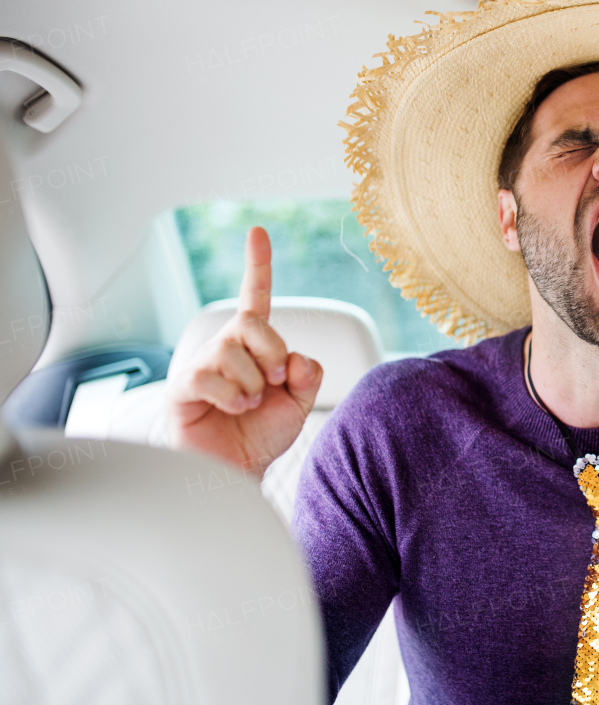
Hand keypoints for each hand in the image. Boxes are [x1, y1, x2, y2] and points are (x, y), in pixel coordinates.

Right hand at [164, 226, 322, 478]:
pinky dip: (232, 395)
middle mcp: (225, 347)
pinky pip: (209, 376)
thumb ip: (308, 373)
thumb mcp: (300, 402)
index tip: (258, 232)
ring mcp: (202, 365)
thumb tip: (293, 357)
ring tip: (249, 405)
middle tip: (274, 383)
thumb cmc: (262, 435)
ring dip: (254, 384)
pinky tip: (234, 408)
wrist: (237, 472)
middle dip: (273, 352)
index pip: (255, 297)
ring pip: (234, 352)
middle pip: (253, 322)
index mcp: (253, 345)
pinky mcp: (183, 388)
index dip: (258, 265)